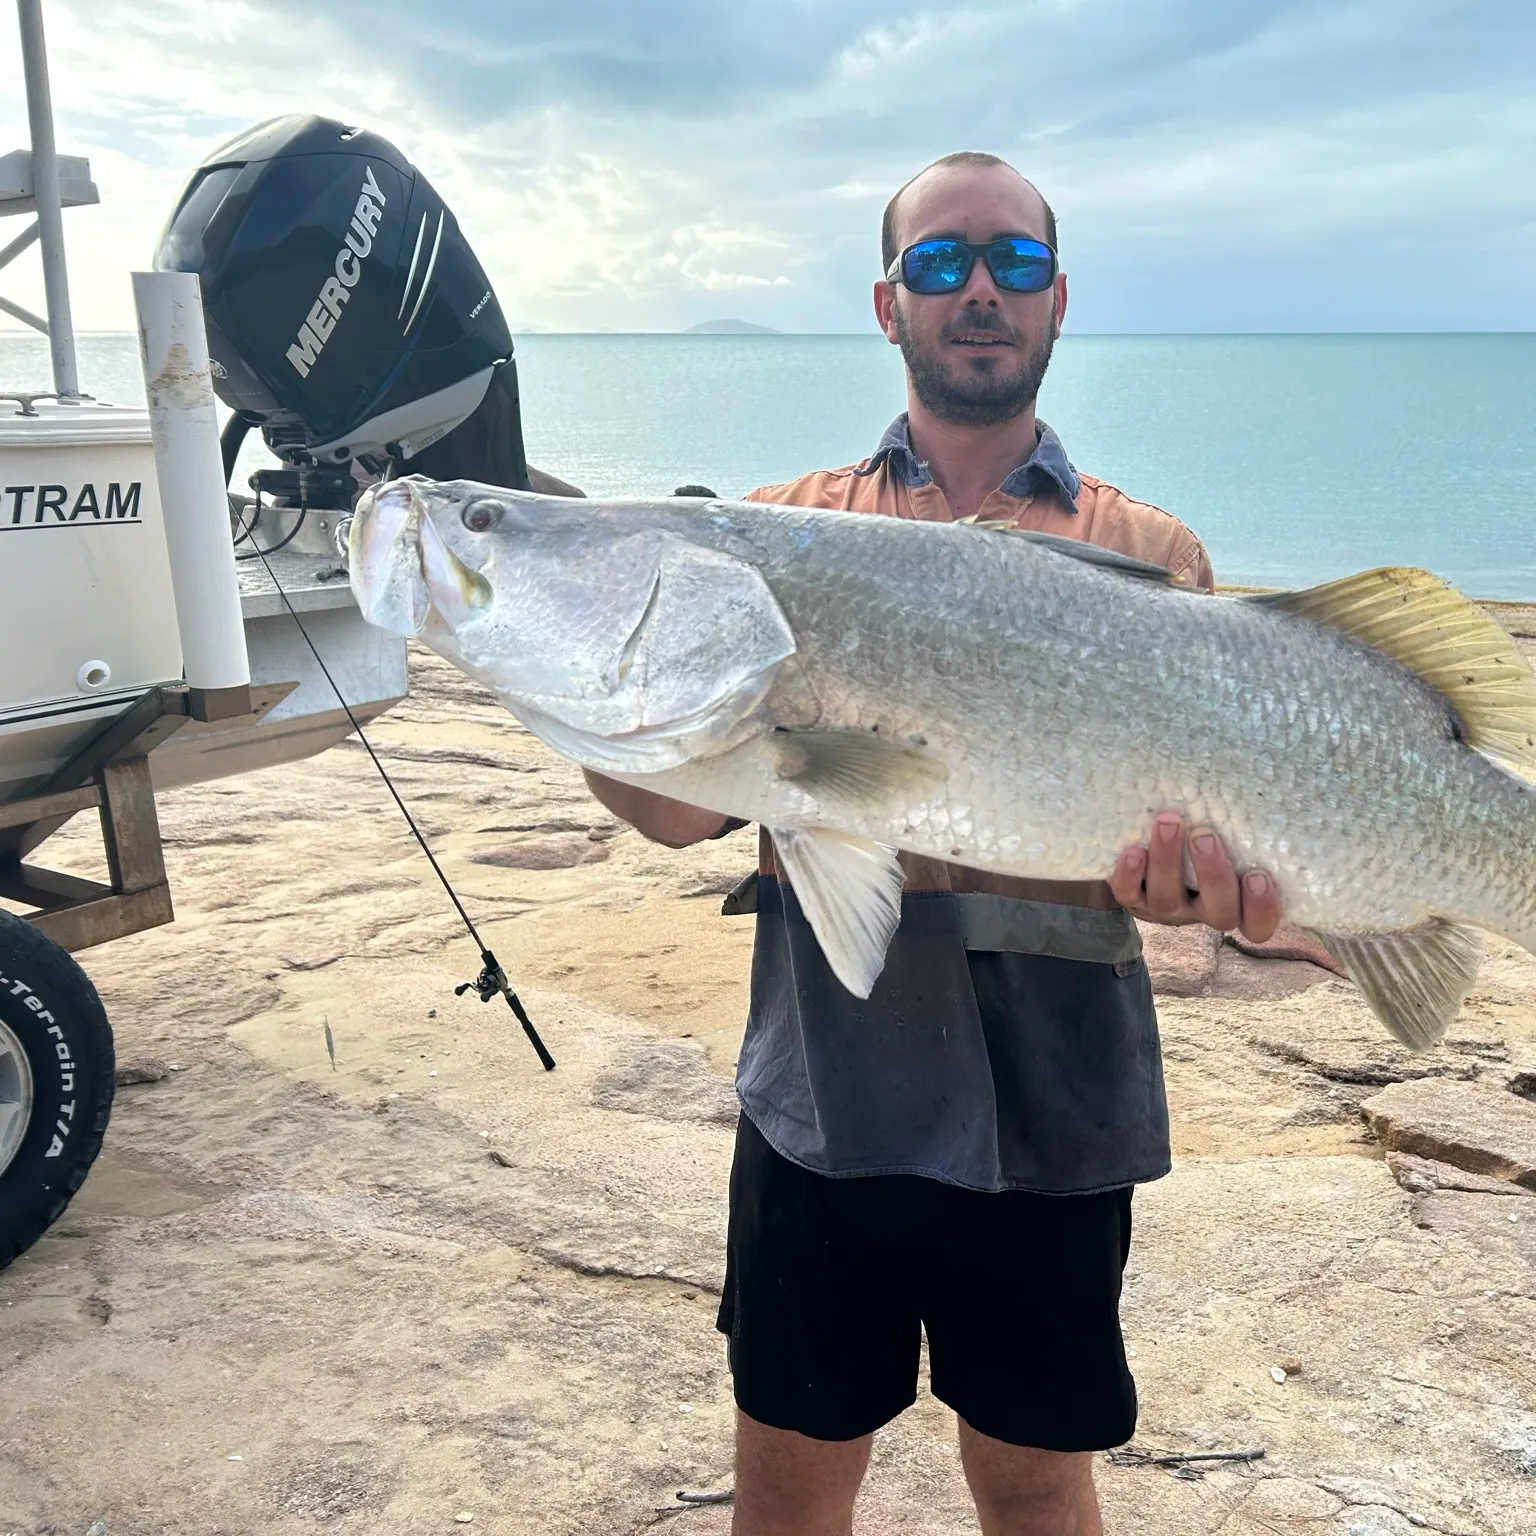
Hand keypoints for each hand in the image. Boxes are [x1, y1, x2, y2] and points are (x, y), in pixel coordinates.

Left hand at [1110, 811, 1279, 942]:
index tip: (1259, 874)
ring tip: (1169, 823)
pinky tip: (1134, 850)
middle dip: (1213, 874)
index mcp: (1238, 903)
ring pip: (1168, 898)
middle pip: (1218, 911)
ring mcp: (1168, 908)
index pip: (1259, 924)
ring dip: (1168, 861)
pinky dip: (1130, 875)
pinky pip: (1129, 895)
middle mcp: (1205, 911)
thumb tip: (1265, 783)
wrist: (1158, 852)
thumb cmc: (1211, 840)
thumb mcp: (1234, 839)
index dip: (1262, 907)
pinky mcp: (1135, 900)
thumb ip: (1248, 827)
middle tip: (1205, 836)